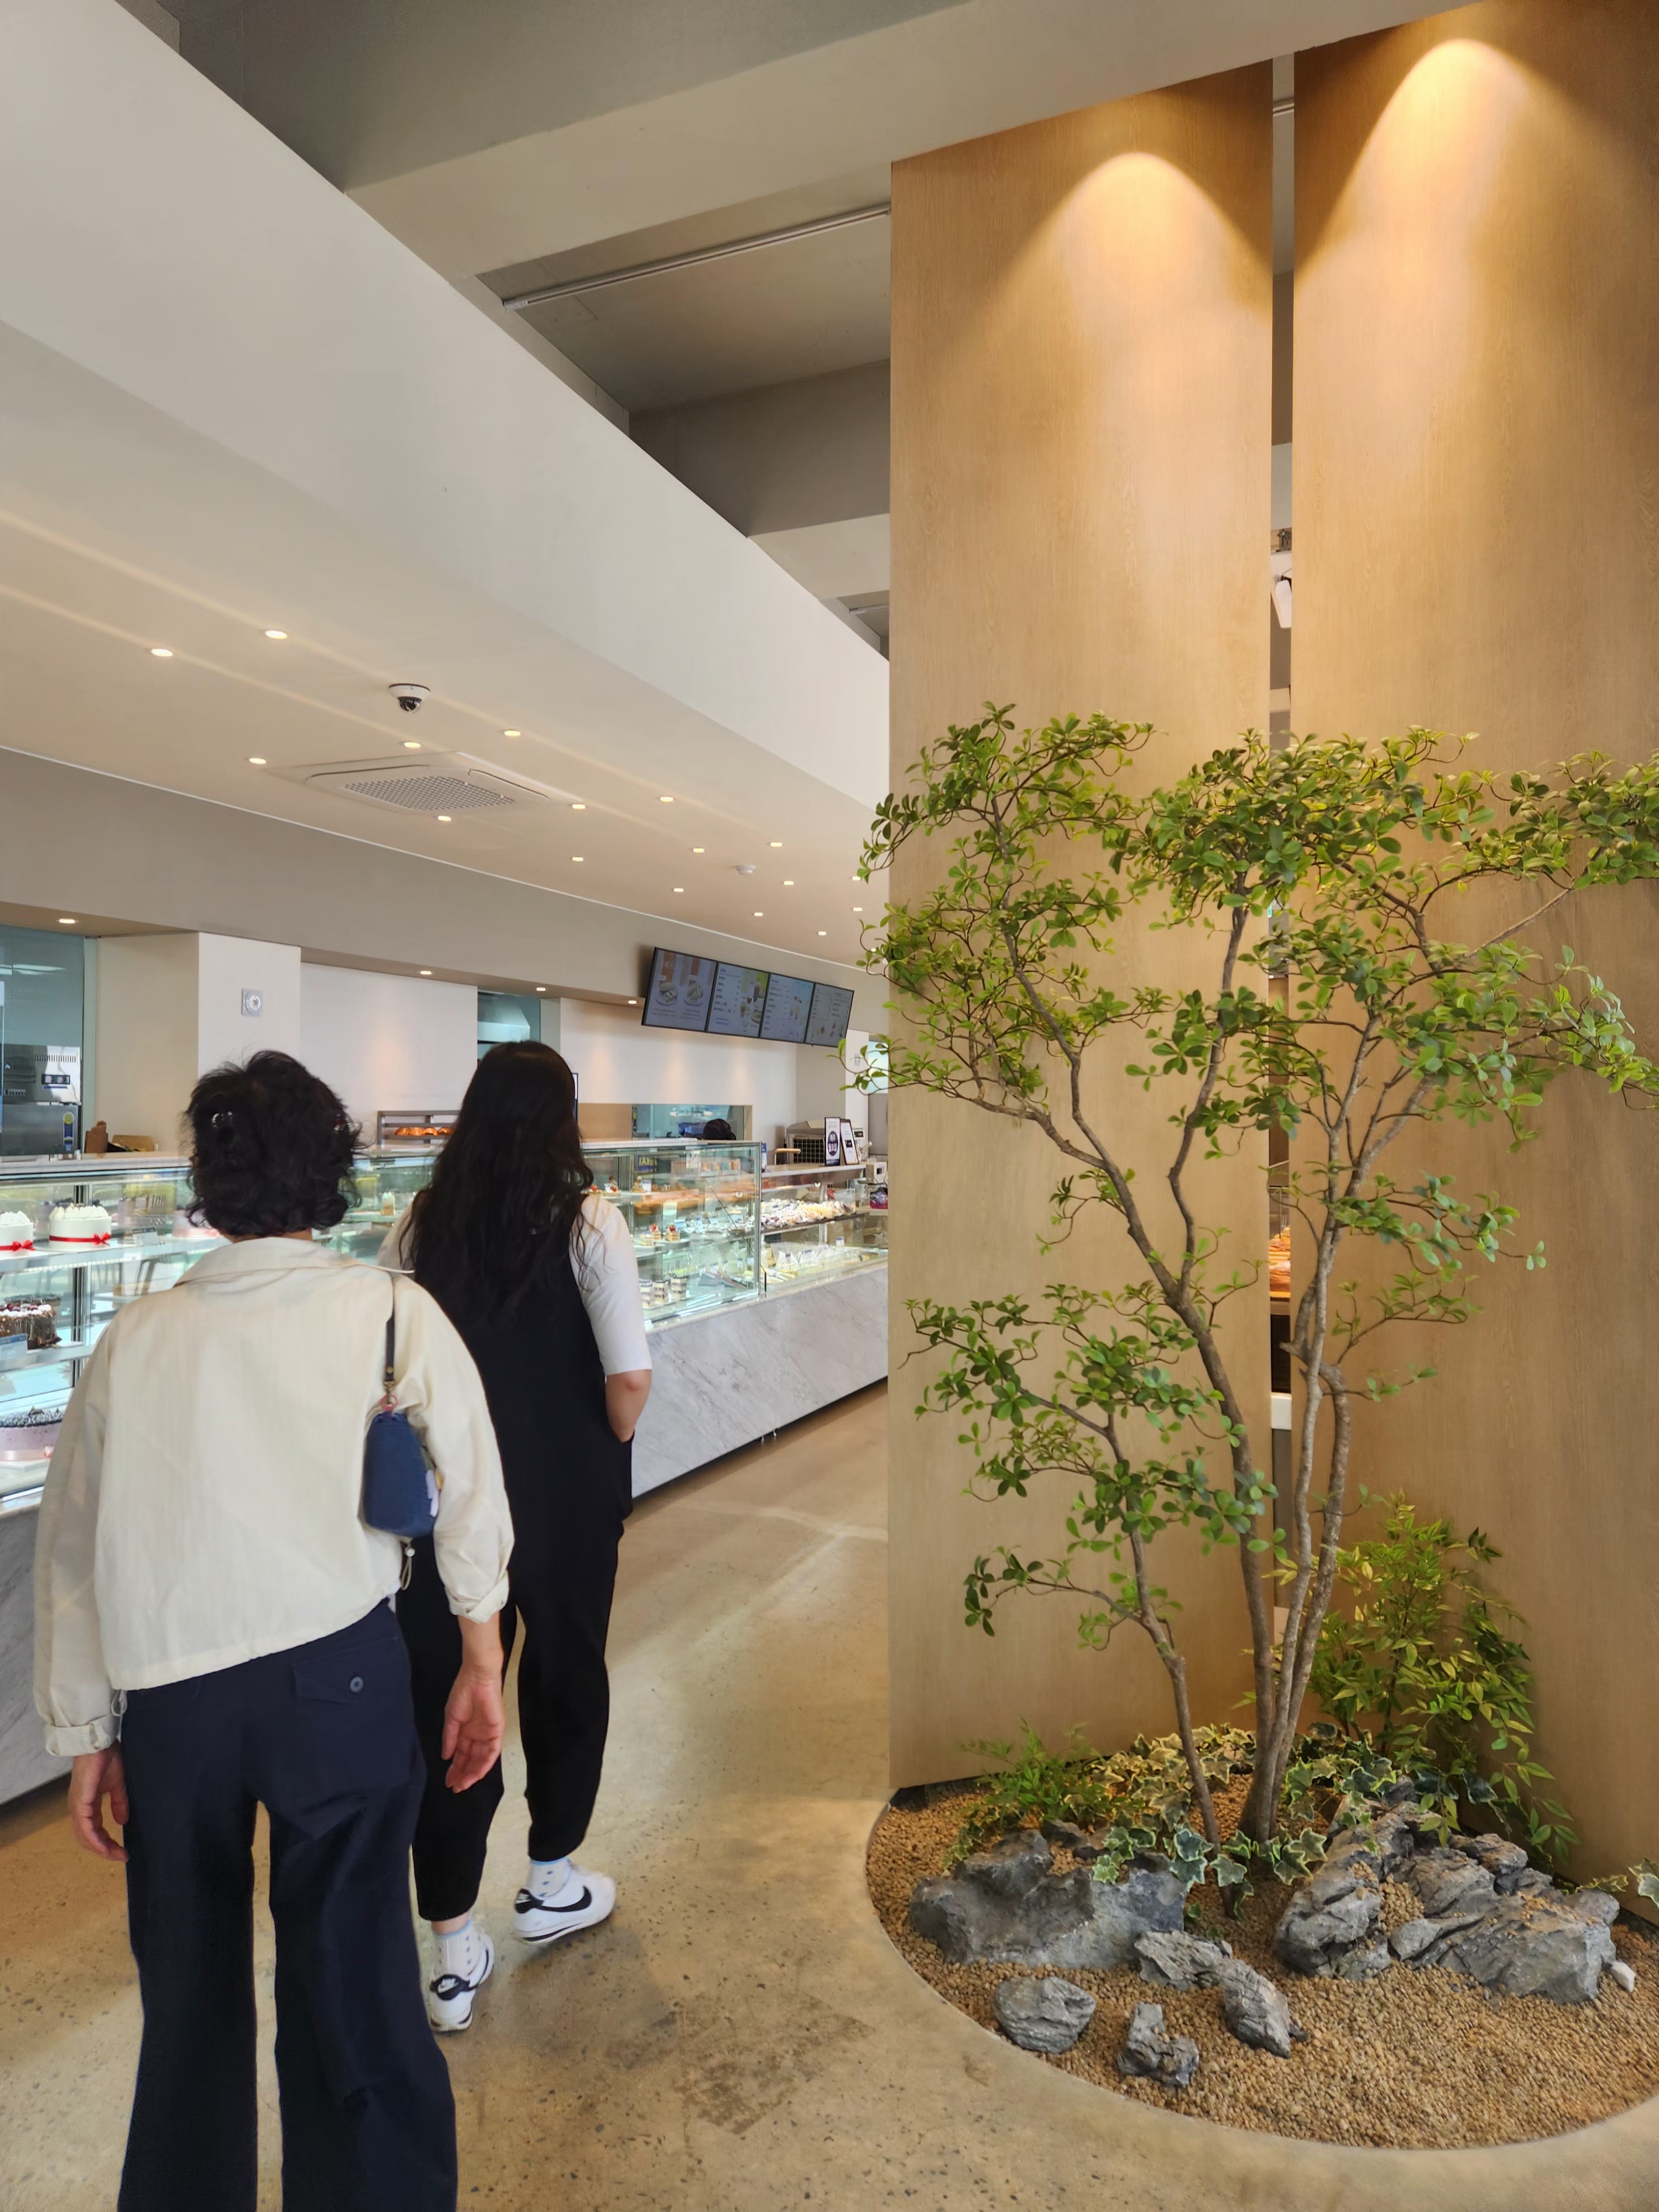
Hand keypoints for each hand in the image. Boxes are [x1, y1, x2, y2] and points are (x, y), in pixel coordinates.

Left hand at [68, 1748, 128, 1860]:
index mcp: (86, 1804)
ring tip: (116, 1854)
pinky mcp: (80, 1803)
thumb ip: (118, 1803)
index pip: (94, 1830)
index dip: (107, 1843)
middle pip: (88, 1838)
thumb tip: (122, 1821)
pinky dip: (95, 1840)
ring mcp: (77, 1807)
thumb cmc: (105, 1759)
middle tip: (121, 1856)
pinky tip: (105, 1847)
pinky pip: (85, 1828)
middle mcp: (79, 1809)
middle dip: (105, 1850)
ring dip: (100, 1849)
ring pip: (85, 1837)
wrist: (98, 1744)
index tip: (122, 1851)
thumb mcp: (117, 1785)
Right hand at [441, 1669, 503, 1791]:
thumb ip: (449, 1738)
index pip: (460, 1754)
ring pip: (481, 1759)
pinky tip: (475, 1773)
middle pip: (470, 1759)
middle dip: (462, 1774)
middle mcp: (477, 1735)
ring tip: (462, 1784)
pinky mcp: (497, 1730)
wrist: (477, 1678)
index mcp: (465, 1730)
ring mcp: (487, 1733)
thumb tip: (445, 1756)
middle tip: (454, 1787)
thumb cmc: (463, 1693)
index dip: (455, 1768)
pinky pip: (492, 1751)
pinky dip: (484, 1764)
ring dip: (472, 1773)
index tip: (448, 1781)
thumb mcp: (451, 1718)